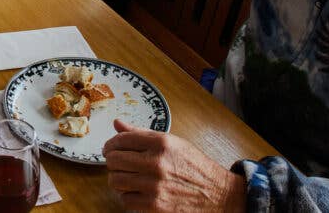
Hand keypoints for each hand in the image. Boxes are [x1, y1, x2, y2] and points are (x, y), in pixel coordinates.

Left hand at [103, 120, 245, 211]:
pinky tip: (134, 192)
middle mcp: (156, 162)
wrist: (219, 195)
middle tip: (115, 163)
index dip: (111, 143)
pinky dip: (126, 196)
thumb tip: (118, 124)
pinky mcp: (155, 206)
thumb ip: (142, 133)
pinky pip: (126, 200)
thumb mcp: (173, 142)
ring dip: (116, 179)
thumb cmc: (195, 167)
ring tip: (124, 177)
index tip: (110, 148)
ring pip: (116, 180)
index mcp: (161, 143)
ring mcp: (155, 186)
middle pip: (114, 159)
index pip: (121, 139)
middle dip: (111, 160)